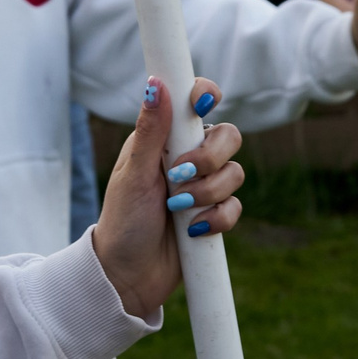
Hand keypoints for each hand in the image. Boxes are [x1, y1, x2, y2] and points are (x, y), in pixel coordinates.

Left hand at [92, 76, 243, 317]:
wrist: (127, 275)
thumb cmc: (122, 221)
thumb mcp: (132, 174)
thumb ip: (150, 130)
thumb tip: (157, 83)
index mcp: (165, 139)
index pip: (195, 101)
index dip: (206, 95)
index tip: (202, 105)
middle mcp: (188, 157)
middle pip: (228, 136)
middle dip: (209, 157)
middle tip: (179, 175)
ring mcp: (204, 186)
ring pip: (234, 173)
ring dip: (207, 192)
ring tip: (177, 208)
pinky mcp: (215, 214)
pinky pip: (235, 206)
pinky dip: (217, 218)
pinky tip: (193, 229)